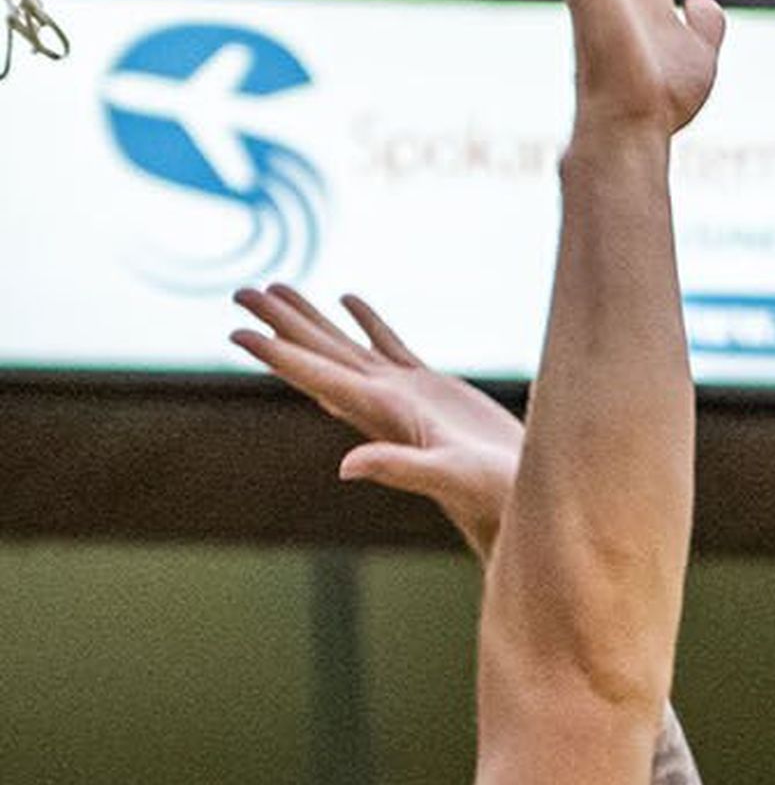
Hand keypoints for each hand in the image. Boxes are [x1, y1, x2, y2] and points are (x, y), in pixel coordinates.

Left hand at [231, 286, 521, 553]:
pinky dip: (367, 321)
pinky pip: (390, 344)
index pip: (319, 377)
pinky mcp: (433, 388)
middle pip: (321, 355)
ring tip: (278, 287)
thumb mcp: (450, 477)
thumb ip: (399, 468)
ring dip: (312, 319)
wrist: (527, 497)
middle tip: (241, 292)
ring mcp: (405, 393)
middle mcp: (384, 402)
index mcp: (383, 413)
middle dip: (282, 324)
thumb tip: (345, 468)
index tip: (237, 332)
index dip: (279, 354)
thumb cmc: (495, 491)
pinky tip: (348, 300)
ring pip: (347, 346)